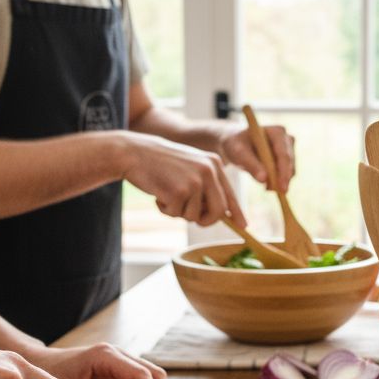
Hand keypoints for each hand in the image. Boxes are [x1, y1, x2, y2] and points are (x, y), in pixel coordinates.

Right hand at [120, 133, 246, 226]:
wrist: (134, 152)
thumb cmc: (161, 163)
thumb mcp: (190, 167)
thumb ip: (206, 185)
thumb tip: (224, 213)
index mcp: (214, 163)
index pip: (230, 194)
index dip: (237, 212)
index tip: (244, 226)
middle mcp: (208, 171)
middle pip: (218, 211)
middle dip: (206, 220)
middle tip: (193, 218)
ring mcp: (194, 181)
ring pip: (195, 216)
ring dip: (179, 212)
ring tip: (167, 194)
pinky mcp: (178, 191)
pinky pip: (176, 214)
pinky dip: (165, 209)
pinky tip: (158, 194)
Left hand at [218, 123, 294, 191]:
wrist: (237, 144)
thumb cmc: (236, 144)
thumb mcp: (238, 153)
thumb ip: (251, 165)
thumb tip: (264, 180)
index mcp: (276, 132)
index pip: (283, 155)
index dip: (283, 172)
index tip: (282, 188)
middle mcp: (286, 138)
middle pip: (289, 163)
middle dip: (282, 179)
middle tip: (269, 190)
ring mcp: (289, 148)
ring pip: (290, 170)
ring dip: (279, 181)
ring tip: (265, 187)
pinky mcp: (288, 158)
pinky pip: (287, 173)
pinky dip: (278, 181)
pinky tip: (267, 184)